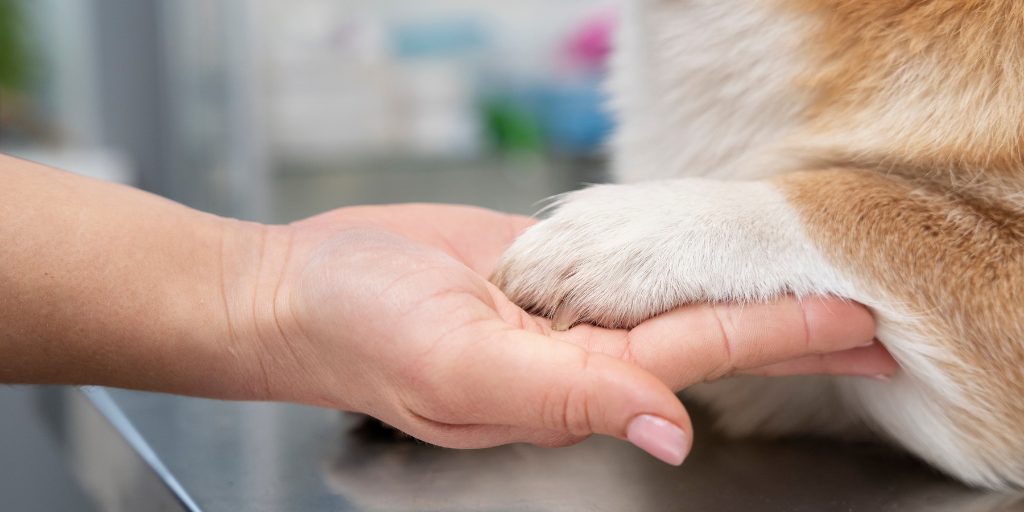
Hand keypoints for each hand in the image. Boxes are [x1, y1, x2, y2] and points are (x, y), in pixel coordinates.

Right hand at [240, 204, 894, 463]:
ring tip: (797, 276)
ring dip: (732, 281)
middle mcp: (574, 349)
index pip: (699, 354)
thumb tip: (670, 429)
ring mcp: (554, 307)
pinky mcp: (531, 266)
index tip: (854, 321)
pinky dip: (664, 246)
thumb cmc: (358, 333)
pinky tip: (698, 248)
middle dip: (783, 320)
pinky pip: (614, 253)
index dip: (780, 335)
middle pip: (700, 328)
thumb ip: (565, 398)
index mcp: (571, 380)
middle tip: (865, 310)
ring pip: (661, 288)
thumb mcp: (459, 368)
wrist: (298, 286)